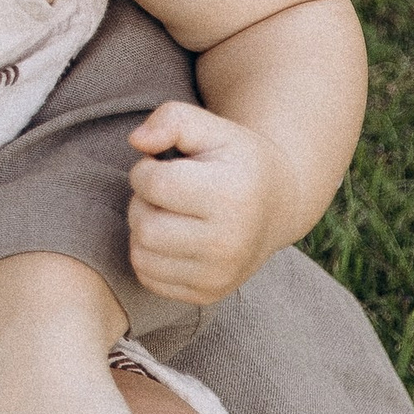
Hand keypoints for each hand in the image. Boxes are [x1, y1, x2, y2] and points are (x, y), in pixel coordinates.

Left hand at [127, 100, 290, 302]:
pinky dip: (150, 256)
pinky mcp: (208, 295)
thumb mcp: (210, 125)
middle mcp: (229, 244)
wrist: (277, 204)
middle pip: (144, 226)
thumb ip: (170, 119)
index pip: (154, 185)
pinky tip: (172, 237)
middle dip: (142, 201)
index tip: (163, 165)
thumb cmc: (234, 160)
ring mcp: (220, 276)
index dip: (145, 169)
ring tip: (169, 213)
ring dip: (143, 230)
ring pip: (141, 256)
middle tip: (164, 192)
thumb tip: (136, 141)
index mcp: (231, 197)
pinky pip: (149, 279)